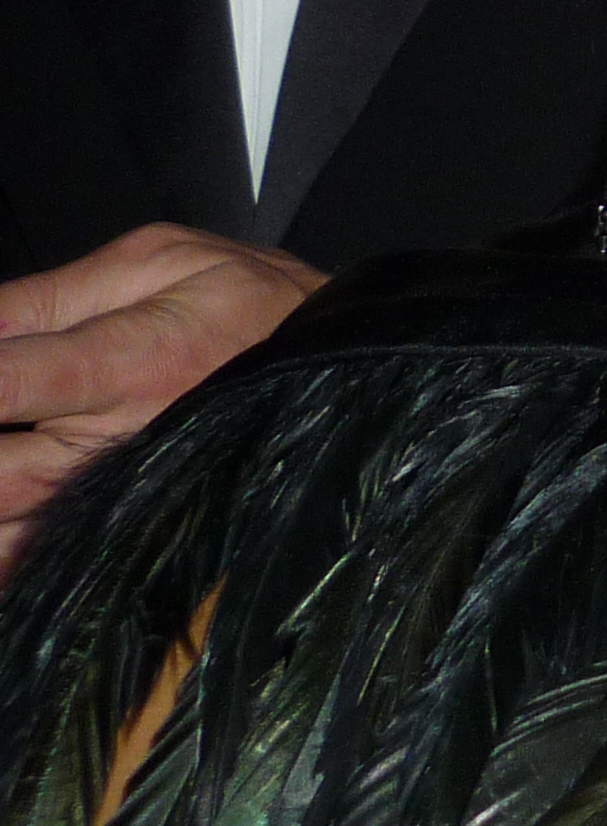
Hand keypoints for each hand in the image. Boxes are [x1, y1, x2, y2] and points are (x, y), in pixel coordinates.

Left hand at [0, 225, 320, 572]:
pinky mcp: (132, 531)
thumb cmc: (256, 304)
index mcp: (129, 359)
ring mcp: (127, 497)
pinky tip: (5, 533)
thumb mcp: (162, 261)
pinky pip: (44, 563)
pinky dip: (11, 558)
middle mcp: (121, 440)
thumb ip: (49, 296)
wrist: (352, 370)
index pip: (4, 375)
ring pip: (13, 536)